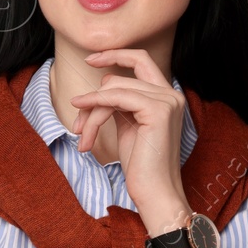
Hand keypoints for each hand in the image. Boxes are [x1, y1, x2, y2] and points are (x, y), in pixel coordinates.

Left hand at [64, 47, 188, 231]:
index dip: (115, 55)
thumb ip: (119, 103)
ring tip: (83, 137)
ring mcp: (167, 101)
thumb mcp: (128, 126)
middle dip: (94, 95)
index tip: (91, 60)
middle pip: (120, 77)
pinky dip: (94, 107)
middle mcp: (171, 94)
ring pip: (113, 89)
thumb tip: (100, 87)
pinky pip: (115, 97)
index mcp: (166, 96)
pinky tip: (83, 128)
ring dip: (91, 112)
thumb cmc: (140, 165)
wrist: (155, 192)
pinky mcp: (158, 111)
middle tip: (77, 113)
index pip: (140, 61)